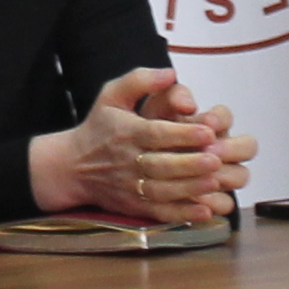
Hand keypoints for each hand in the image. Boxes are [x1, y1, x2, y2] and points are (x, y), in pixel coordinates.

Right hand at [28, 69, 258, 223]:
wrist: (72, 166)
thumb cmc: (99, 127)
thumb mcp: (111, 95)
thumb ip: (140, 80)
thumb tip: (170, 73)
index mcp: (127, 132)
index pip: (155, 134)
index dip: (182, 134)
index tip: (207, 131)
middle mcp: (128, 162)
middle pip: (161, 165)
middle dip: (189, 163)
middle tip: (216, 158)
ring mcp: (130, 187)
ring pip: (162, 191)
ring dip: (189, 189)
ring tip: (215, 182)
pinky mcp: (134, 206)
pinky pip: (159, 213)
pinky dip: (182, 215)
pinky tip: (204, 211)